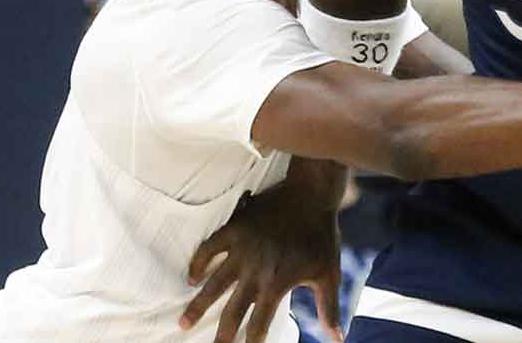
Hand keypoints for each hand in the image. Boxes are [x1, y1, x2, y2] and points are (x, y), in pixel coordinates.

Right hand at [179, 184, 343, 342]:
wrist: (312, 194)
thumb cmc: (322, 236)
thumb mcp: (329, 274)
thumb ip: (329, 309)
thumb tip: (338, 340)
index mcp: (277, 285)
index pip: (259, 325)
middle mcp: (255, 272)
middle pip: (232, 312)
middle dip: (222, 335)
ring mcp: (241, 250)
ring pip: (213, 284)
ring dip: (197, 306)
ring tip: (183, 323)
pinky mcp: (234, 229)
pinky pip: (209, 248)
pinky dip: (198, 263)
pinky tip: (192, 277)